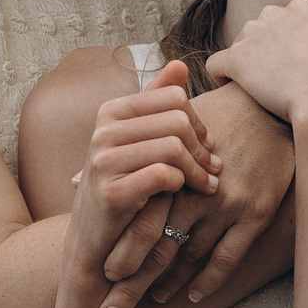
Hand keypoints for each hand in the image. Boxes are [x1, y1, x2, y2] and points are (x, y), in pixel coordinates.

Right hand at [69, 62, 222, 278]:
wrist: (95, 243)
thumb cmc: (124, 188)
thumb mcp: (139, 143)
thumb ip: (157, 104)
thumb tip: (179, 65)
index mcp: (111, 111)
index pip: (173, 97)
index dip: (198, 121)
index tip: (206, 145)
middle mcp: (103, 131)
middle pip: (177, 120)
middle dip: (202, 146)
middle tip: (213, 169)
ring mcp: (103, 161)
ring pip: (173, 147)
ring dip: (198, 169)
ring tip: (208, 184)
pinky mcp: (111, 192)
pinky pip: (164, 175)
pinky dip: (183, 185)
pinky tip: (188, 194)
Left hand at [99, 84, 294, 307]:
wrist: (270, 105)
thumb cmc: (213, 114)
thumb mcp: (163, 129)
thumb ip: (120, 157)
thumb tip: (73, 179)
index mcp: (169, 171)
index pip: (137, 221)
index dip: (118, 252)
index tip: (100, 277)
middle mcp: (193, 192)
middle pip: (157, 248)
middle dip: (132, 283)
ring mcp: (225, 204)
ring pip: (189, 257)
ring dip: (168, 284)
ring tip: (152, 299)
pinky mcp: (255, 212)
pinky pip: (227, 257)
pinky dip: (208, 281)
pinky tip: (194, 295)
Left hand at [205, 0, 307, 126]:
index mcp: (301, 8)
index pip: (286, 20)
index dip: (289, 44)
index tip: (296, 65)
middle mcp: (274, 15)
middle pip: (260, 31)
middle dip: (265, 51)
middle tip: (278, 80)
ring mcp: (253, 36)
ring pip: (239, 46)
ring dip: (245, 63)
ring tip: (258, 89)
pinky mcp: (236, 60)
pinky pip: (216, 65)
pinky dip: (220, 76)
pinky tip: (232, 90)